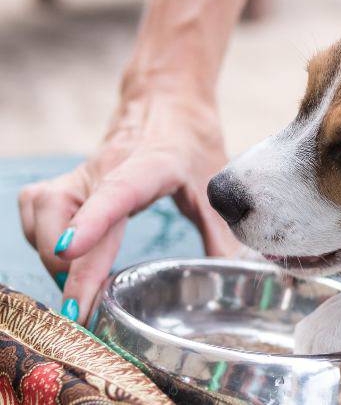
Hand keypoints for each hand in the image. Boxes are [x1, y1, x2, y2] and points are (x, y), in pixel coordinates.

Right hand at [18, 92, 243, 323]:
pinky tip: (65, 258)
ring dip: (50, 255)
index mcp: (152, 166)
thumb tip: (235, 274)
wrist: (168, 100)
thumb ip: (222, 232)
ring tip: (78, 287)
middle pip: (63, 211)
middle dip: (65, 266)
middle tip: (84, 311)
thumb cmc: (193, 143)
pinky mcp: (68, 179)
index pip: (117, 192)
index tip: (71, 252)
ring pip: (41, 211)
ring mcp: (82, 171)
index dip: (91, 222)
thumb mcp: (215, 185)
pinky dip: (40, 239)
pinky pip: (35, 210)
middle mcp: (107, 167)